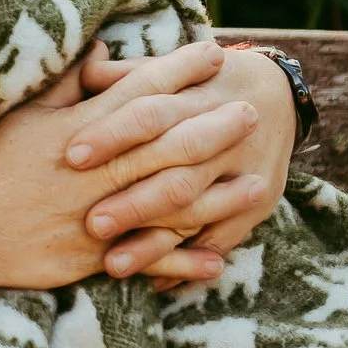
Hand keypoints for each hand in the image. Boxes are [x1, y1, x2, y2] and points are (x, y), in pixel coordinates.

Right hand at [0, 43, 259, 291]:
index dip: (178, 71)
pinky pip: (150, 259)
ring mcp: (101, 215)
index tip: (212, 54)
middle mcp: (98, 172)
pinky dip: (186, 261)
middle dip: (214, 126)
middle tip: (252, 111)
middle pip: (168, 145)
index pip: (140, 93)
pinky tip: (220, 258)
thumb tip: (100, 52)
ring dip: (218, 193)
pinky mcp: (96, 255)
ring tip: (257, 181)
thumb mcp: (23, 116)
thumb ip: (67, 85)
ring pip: (171, 203)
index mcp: (81, 131)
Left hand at [78, 45, 297, 282]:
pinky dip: (190, 264)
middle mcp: (225, 137)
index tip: (72, 155)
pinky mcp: (259, 205)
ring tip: (113, 266)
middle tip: (90, 224)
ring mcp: (245, 175)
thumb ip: (126, 74)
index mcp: (196, 97)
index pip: (150, 114)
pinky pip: (223, 239)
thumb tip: (85, 64)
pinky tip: (155, 283)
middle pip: (175, 171)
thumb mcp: (169, 70)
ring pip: (197, 211)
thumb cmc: (201, 82)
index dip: (111, 133)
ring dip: (155, 242)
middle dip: (134, 201)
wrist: (275, 95)